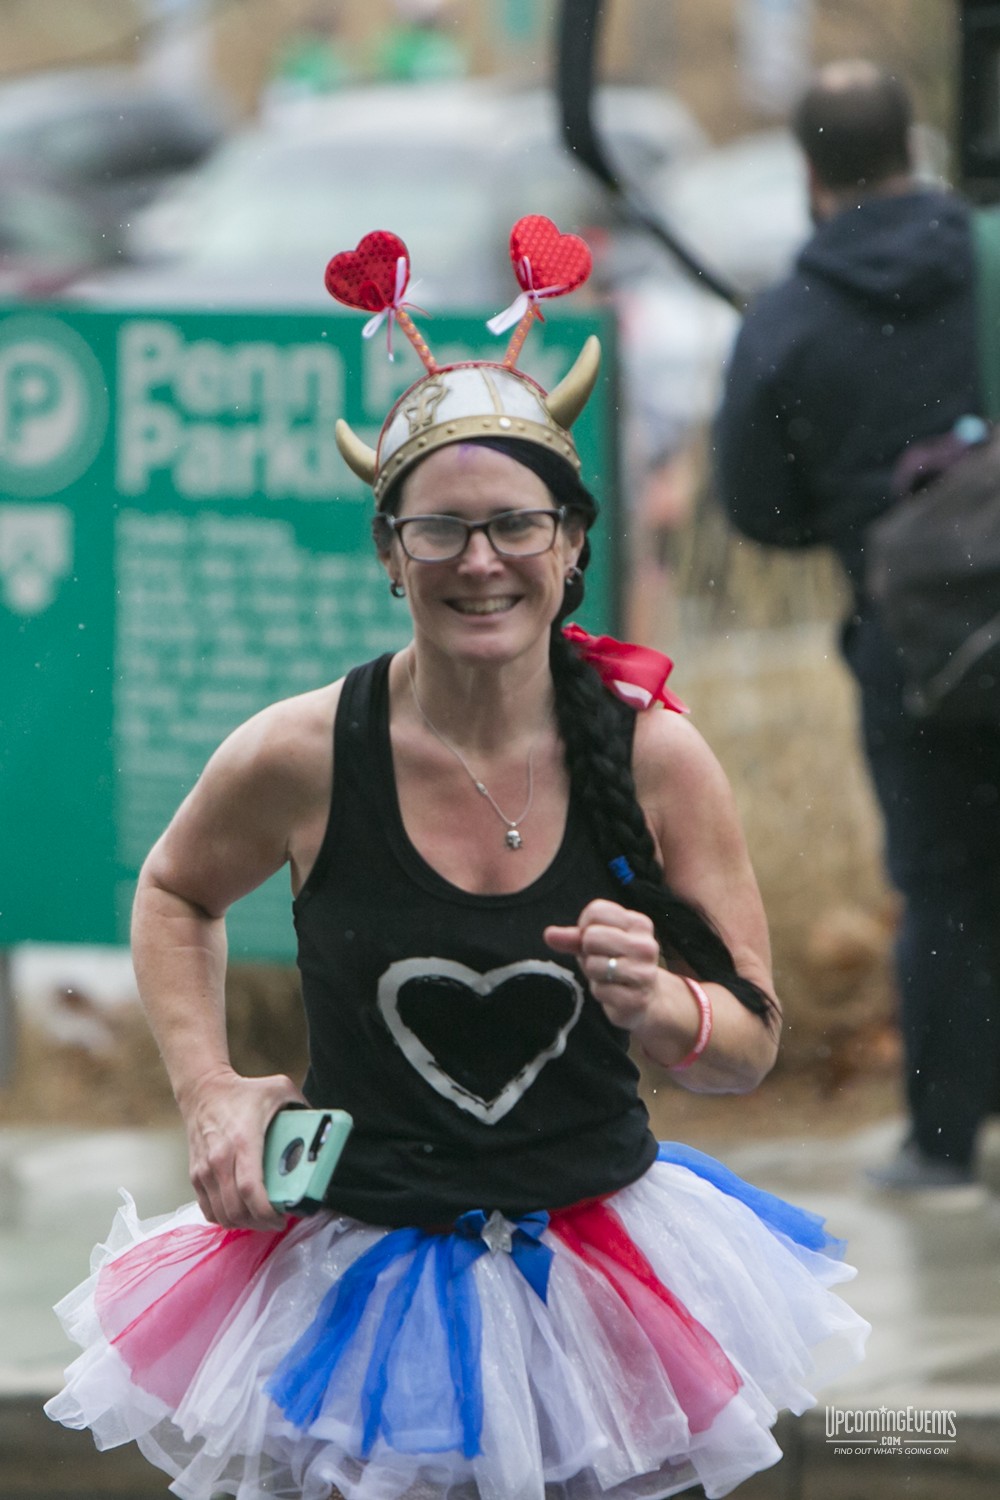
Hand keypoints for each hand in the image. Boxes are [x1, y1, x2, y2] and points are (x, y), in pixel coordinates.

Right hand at [178, 1066, 305, 1230]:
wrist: (203, 1091)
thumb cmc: (243, 1092)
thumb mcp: (279, 1089)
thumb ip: (303, 1107)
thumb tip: (323, 1128)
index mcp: (243, 1141)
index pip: (251, 1189)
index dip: (267, 1212)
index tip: (283, 1217)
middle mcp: (220, 1159)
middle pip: (237, 1209)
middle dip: (260, 1223)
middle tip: (278, 1221)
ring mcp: (204, 1170)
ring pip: (222, 1214)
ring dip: (244, 1223)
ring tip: (261, 1219)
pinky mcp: (195, 1176)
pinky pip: (209, 1210)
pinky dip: (225, 1218)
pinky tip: (240, 1214)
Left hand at [545, 899, 662, 1030]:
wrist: (645, 999)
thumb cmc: (616, 963)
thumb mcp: (594, 945)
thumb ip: (572, 937)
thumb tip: (549, 934)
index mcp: (639, 924)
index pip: (596, 911)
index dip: (585, 927)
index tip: (595, 939)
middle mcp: (646, 946)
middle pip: (592, 936)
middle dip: (588, 951)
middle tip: (602, 960)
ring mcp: (644, 973)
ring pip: (594, 964)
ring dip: (593, 974)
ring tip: (608, 977)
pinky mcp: (637, 999)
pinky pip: (599, 990)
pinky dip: (600, 993)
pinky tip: (614, 992)